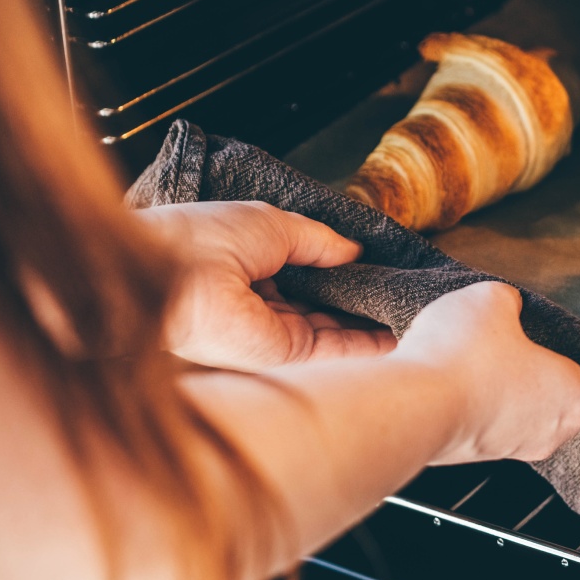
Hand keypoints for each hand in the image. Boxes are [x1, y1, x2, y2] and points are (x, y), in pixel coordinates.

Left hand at [138, 201, 396, 370]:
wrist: (167, 275)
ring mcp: (275, 333)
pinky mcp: (285, 355)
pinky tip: (399, 334)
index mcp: (252, 268)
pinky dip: (369, 345)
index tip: (379, 270)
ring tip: (413, 310)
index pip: (308, 276)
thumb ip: (319, 240)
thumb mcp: (275, 224)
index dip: (343, 273)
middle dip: (363, 302)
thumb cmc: (203, 238)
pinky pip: (336, 350)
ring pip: (335, 331)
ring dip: (373, 325)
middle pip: (325, 307)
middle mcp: (263, 305)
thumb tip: (355, 250)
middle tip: (404, 293)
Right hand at [394, 282, 579, 462]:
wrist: (409, 408)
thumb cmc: (464, 360)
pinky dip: (473, 400)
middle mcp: (547, 431)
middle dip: (547, 377)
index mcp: (573, 396)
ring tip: (481, 355)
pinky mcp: (470, 452)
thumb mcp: (493, 299)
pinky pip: (483, 421)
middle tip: (528, 347)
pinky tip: (451, 373)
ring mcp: (508, 447)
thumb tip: (505, 307)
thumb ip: (511, 302)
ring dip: (506, 390)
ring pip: (521, 415)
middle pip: (564, 406)